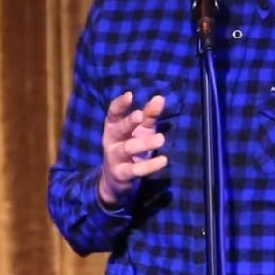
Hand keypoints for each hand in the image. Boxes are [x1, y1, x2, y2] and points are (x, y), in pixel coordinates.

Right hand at [98, 92, 167, 207]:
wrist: (116, 179)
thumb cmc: (130, 145)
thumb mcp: (140, 129)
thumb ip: (149, 115)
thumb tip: (160, 98)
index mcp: (113, 127)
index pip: (113, 113)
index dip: (119, 104)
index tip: (129, 95)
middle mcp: (111, 141)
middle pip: (119, 129)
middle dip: (128, 122)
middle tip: (140, 115)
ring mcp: (115, 158)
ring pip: (128, 149)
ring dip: (144, 143)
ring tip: (161, 138)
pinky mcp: (122, 174)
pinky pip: (136, 170)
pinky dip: (150, 166)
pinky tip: (163, 160)